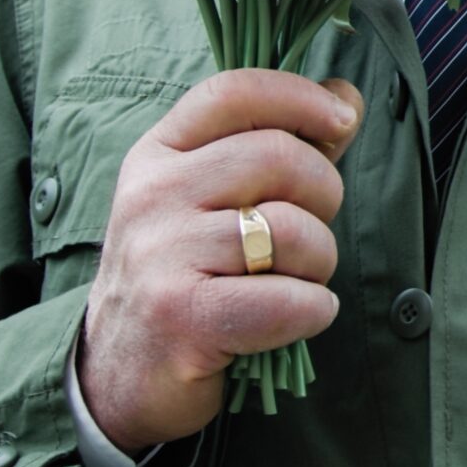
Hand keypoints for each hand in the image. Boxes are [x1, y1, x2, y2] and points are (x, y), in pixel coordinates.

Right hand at [77, 70, 364, 451]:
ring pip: (292, 231)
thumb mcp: (214, 200)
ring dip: (318, 264)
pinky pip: (289, 300)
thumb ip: (281, 146)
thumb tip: (346, 94)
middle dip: (323, 195)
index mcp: (158, 155)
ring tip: (293, 282)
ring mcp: (162, 255)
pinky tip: (293, 317)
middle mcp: (153, 195)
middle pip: (278, 157)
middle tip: (310, 233)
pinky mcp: (183, 317)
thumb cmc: (184, 277)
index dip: (300, 96)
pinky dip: (312, 311)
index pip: (233, 92)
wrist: (119, 374)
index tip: (343, 117)